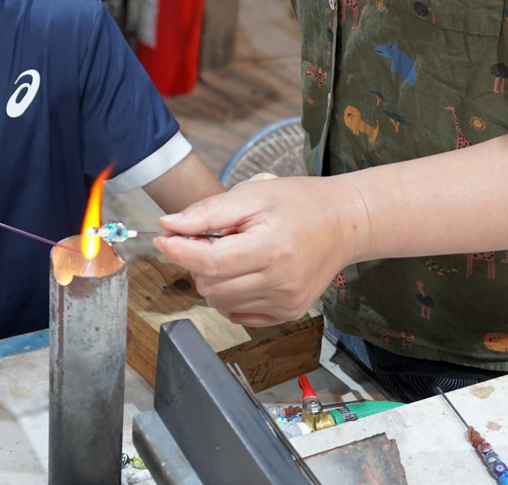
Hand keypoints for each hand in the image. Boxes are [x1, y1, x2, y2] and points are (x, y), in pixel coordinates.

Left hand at [153, 174, 367, 325]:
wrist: (345, 223)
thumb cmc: (299, 203)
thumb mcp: (253, 194)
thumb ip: (208, 212)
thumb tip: (169, 225)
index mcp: (272, 249)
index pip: (209, 262)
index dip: (178, 251)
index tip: (163, 237)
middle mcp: (281, 282)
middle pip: (211, 285)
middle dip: (199, 262)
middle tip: (217, 238)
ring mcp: (286, 303)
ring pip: (220, 302)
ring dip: (214, 279)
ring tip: (237, 253)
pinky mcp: (289, 313)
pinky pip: (239, 314)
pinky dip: (230, 295)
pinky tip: (245, 272)